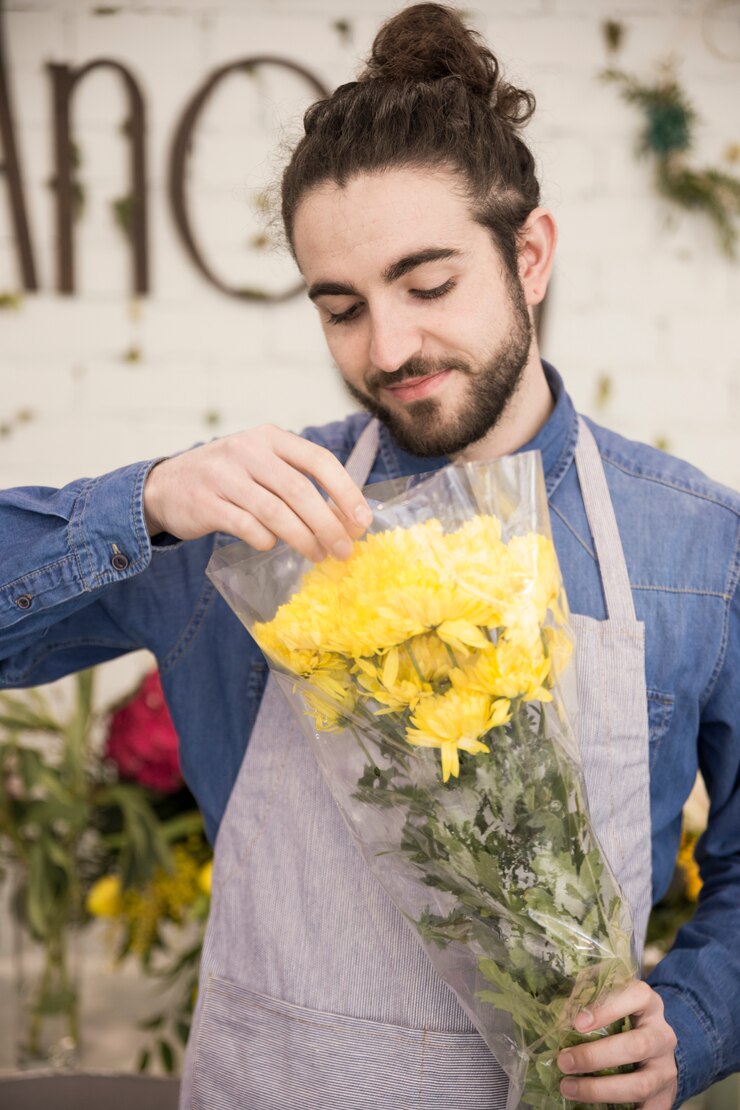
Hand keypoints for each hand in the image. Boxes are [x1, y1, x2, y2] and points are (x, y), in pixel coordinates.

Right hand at [143, 424, 372, 561]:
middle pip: (300, 490)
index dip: (345, 491)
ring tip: (318, 555)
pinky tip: (272, 547)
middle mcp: (247, 450)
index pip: (318, 460)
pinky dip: (266, 540)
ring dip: (303, 539)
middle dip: (328, 524)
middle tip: (345, 550)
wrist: (165, 485)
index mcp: (270, 437)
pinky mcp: (206, 502)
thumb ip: (298, 482)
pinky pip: (247, 527)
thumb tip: (346, 519)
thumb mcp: (262, 466)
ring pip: (276, 512)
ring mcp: (224, 475)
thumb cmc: (228, 479)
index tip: (362, 520)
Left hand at [557, 980, 677, 1107]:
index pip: (636, 996)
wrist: (656, 1049)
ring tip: (569, 1088)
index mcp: (649, 1005)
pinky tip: (598, 1109)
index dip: (608, 1008)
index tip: (577, 1024)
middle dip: (596, 1056)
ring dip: (600, 1089)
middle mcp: (662, 1035)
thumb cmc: (624, 1022)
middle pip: (636, 1045)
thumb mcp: (613, 1006)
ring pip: (640, 1084)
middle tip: (564, 1061)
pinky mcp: (666, 1095)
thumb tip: (557, 1020)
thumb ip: (592, 1006)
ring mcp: (666, 1068)